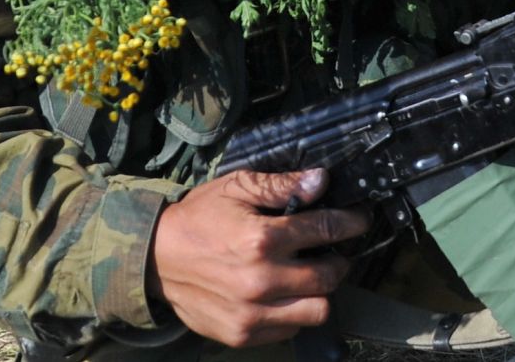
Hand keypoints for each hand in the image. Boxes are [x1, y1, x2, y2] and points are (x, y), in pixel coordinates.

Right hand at [149, 167, 368, 347]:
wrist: (155, 259)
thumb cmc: (198, 219)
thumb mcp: (236, 188)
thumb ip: (281, 185)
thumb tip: (321, 180)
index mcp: (261, 239)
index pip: (325, 230)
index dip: (350, 223)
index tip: (358, 221)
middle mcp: (260, 280)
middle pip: (329, 276)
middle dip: (338, 260)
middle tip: (333, 252)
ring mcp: (251, 312)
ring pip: (317, 310)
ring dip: (320, 293)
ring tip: (310, 277)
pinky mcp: (242, 334)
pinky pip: (290, 330)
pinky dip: (294, 314)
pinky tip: (284, 295)